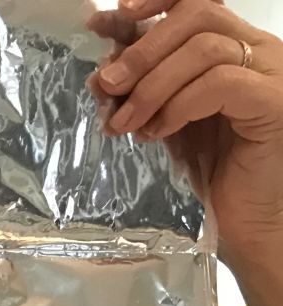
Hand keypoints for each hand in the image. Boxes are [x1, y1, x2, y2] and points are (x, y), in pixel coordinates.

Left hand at [90, 0, 282, 305]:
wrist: (249, 221)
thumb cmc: (213, 172)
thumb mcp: (166, 119)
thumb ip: (143, 91)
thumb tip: (102, 71)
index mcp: (232, 48)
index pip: (194, 2)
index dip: (150, 3)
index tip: (102, 21)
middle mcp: (257, 51)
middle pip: (197, 16)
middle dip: (140, 49)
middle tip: (105, 85)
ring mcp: (271, 74)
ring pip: (205, 48)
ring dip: (151, 84)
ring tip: (124, 122)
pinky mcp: (274, 104)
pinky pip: (220, 83)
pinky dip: (177, 105)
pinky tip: (156, 133)